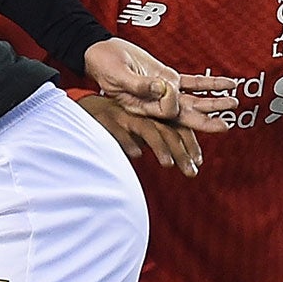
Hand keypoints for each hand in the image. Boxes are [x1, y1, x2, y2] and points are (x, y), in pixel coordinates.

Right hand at [75, 93, 203, 176]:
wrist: (84, 109)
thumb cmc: (116, 123)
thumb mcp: (139, 132)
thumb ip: (154, 141)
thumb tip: (175, 159)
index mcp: (150, 117)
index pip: (176, 128)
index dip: (189, 144)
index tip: (198, 162)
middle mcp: (140, 114)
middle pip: (166, 131)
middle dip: (181, 152)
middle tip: (191, 172)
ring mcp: (123, 116)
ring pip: (147, 129)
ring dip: (159, 146)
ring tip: (168, 164)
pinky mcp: (105, 119)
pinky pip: (118, 130)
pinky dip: (127, 142)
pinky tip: (135, 154)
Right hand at [81, 39, 234, 132]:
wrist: (101, 52)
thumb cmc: (103, 65)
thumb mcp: (117, 75)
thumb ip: (138, 84)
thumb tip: (161, 88)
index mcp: (142, 108)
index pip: (167, 112)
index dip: (172, 102)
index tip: (165, 86)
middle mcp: (156, 105)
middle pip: (186, 116)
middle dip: (206, 121)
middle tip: (226, 126)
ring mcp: (164, 93)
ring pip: (194, 100)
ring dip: (215, 102)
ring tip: (234, 102)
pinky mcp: (169, 79)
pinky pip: (193, 83)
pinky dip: (210, 84)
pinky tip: (228, 83)